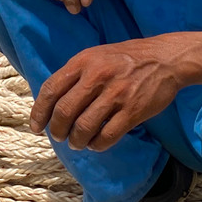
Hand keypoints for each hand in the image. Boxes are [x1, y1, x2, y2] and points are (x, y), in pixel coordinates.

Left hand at [30, 29, 201, 150]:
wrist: (165, 59)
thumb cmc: (126, 59)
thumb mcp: (96, 56)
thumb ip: (75, 75)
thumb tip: (51, 102)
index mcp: (83, 61)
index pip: (51, 90)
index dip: (39, 112)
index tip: (36, 126)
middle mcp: (97, 76)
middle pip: (64, 112)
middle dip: (57, 130)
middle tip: (59, 136)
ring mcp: (116, 94)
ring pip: (83, 127)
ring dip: (76, 141)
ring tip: (78, 143)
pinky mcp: (132, 110)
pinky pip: (107, 136)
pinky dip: (97, 144)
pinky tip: (96, 143)